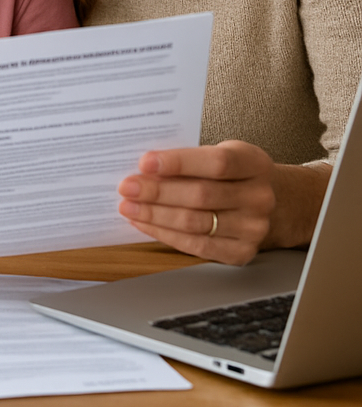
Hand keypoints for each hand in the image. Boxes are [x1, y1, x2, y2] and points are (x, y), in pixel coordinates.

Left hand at [117, 141, 331, 264]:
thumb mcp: (224, 154)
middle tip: (127, 187)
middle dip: (157, 192)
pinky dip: (165, 234)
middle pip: (201, 196)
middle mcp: (259, 197)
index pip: (216, 163)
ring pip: (196, 223)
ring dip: (155, 215)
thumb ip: (192, 159)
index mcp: (254, 163)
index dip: (179, 163)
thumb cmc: (236, 174)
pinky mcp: (242, 252)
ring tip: (128, 207)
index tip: (145, 162)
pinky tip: (144, 224)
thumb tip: (144, 166)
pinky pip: (197, 246)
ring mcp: (253, 228)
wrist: (278, 204)